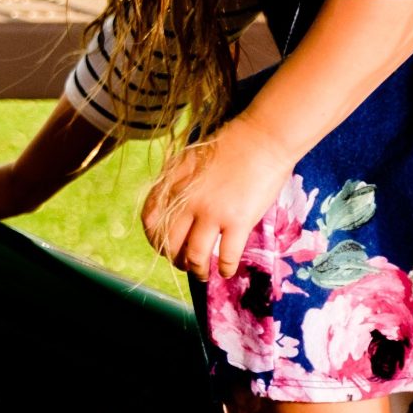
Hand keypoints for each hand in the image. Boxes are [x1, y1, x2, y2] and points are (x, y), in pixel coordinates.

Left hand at [138, 122, 294, 279]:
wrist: (262, 138)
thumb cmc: (230, 145)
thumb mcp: (190, 159)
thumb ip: (177, 183)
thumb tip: (170, 206)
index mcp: (173, 184)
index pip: (150, 220)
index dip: (154, 239)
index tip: (162, 246)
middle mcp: (187, 202)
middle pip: (170, 243)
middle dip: (175, 259)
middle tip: (184, 263)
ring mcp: (212, 213)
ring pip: (195, 256)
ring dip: (197, 270)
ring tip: (203, 273)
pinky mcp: (238, 221)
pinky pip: (226, 256)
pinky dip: (225, 269)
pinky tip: (227, 271)